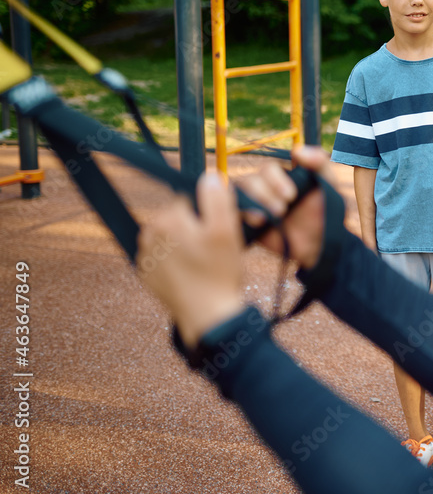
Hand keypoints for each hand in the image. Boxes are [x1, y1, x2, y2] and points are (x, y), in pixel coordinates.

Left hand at [137, 172, 245, 348]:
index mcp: (168, 219)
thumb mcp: (227, 231)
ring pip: (169, 235)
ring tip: (203, 262)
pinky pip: (163, 255)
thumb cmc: (219, 274)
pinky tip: (192, 273)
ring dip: (184, 242)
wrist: (208, 316)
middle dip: (194, 226)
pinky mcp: (146, 273)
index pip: (188, 199)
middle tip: (213, 248)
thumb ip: (216, 198)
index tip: (218, 231)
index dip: (208, 213)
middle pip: (177, 216)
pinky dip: (176, 259)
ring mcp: (145, 255)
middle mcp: (149, 234)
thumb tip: (207, 177)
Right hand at [239, 146, 343, 268]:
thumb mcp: (327, 185)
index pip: (268, 168)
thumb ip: (319, 163)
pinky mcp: (246, 223)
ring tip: (271, 217)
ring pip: (240, 195)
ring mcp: (253, 206)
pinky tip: (257, 222)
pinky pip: (232, 213)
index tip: (292, 195)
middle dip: (266, 194)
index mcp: (281, 177)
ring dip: (255, 203)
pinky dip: (240, 214)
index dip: (276, 179)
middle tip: (283, 209)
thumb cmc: (323, 213)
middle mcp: (264, 188)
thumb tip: (297, 149)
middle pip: (250, 180)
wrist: (318, 246)